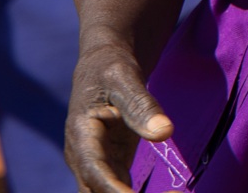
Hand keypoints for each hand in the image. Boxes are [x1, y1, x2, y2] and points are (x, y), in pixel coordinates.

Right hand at [64, 41, 173, 192]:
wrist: (102, 67)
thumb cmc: (111, 67)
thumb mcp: (125, 78)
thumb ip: (142, 105)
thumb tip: (165, 133)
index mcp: (81, 135)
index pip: (95, 171)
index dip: (114, 191)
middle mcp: (83, 157)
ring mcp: (95, 164)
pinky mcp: (111, 166)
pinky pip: (121, 191)